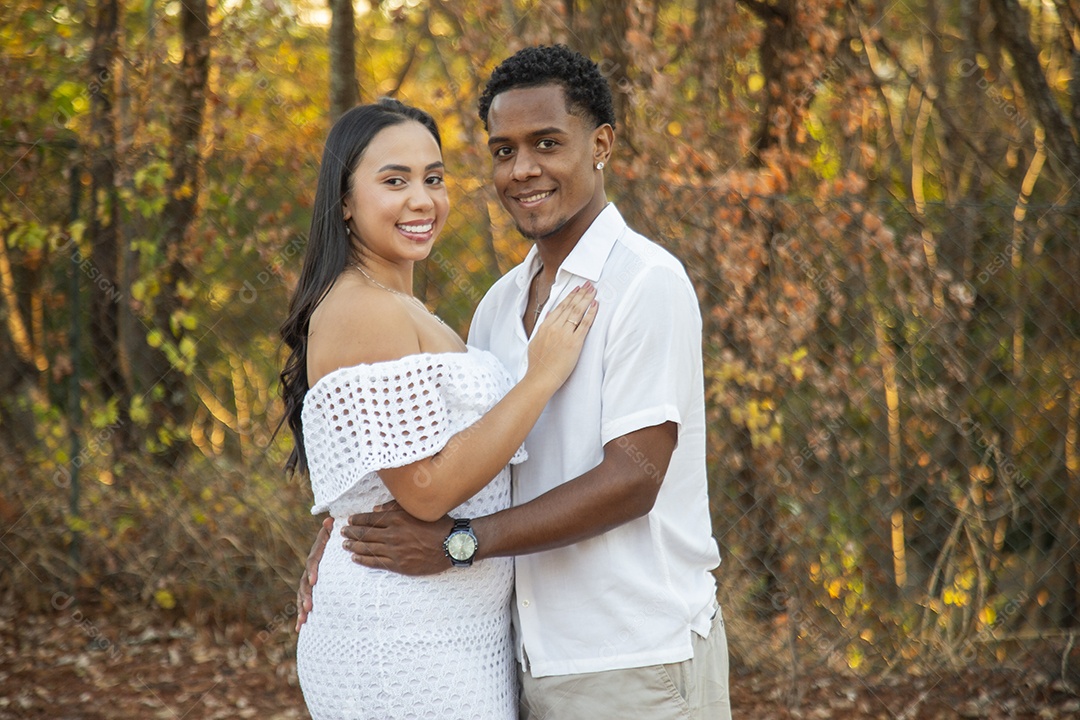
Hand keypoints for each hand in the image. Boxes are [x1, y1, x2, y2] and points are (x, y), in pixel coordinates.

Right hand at [296, 516, 333, 631]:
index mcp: (316, 557)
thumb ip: (331, 532)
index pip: (312, 563)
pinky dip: (301, 616)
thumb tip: (329, 519)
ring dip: (302, 607)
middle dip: (306, 596)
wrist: (332, 555)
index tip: (315, 580)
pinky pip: (303, 605)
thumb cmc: (335, 545)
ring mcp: (308, 583)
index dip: (312, 571)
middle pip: (304, 583)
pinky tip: (299, 628)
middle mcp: (310, 570)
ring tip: (304, 619)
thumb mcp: (334, 539)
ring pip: (302, 596)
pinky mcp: (310, 594)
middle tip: (310, 607)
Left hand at [341, 500, 454, 575]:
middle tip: (342, 532)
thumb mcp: (416, 510)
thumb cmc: (437, 524)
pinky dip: (363, 561)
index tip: (349, 520)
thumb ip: (395, 507)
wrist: (451, 545)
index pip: (369, 519)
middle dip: (351, 532)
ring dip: (354, 546)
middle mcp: (392, 534)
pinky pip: (376, 563)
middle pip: (365, 534)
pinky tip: (355, 559)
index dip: (357, 519)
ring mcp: (394, 551)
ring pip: (367, 549)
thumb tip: (376, 510)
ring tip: (345, 545)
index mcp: (396, 519)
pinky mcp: (399, 565)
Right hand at [526, 282, 597, 390]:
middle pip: (570, 306)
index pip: (560, 307)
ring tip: (593, 291)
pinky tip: (596, 305)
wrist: (540, 378)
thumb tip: (549, 316)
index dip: (570, 297)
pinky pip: (585, 325)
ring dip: (586, 299)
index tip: (577, 289)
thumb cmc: (538, 364)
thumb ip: (543, 328)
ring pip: (577, 312)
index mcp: (545, 326)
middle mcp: (555, 327)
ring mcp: (565, 334)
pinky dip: (591, 314)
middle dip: (581, 294)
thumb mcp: (535, 342)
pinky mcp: (574, 343)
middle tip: (589, 284)